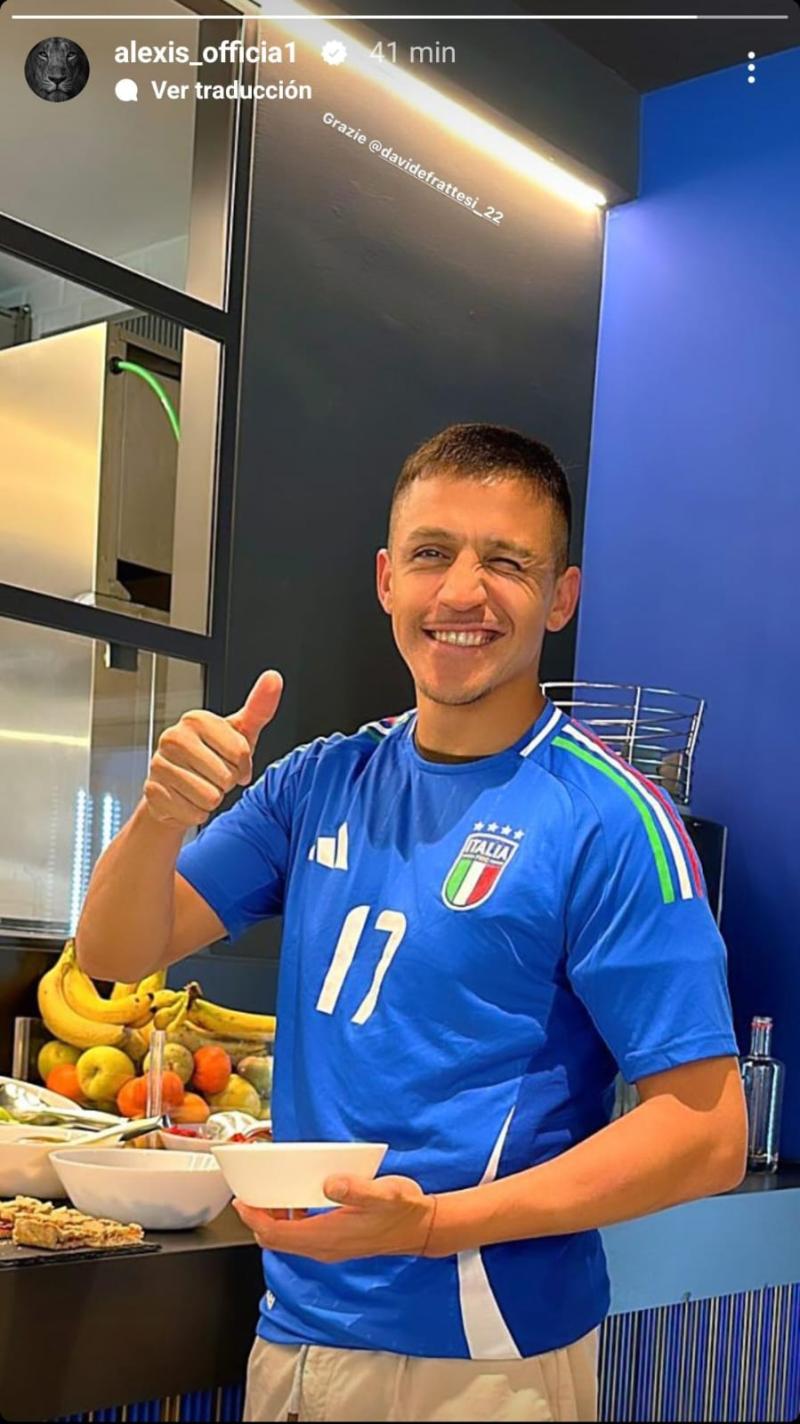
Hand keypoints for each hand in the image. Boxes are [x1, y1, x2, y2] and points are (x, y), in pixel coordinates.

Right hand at [143, 670, 283, 829]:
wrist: (177, 785)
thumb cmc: (213, 756)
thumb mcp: (240, 732)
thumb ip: (259, 707)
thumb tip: (273, 678)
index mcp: (196, 720)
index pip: (241, 752)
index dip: (243, 765)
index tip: (234, 762)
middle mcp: (173, 737)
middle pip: (225, 776)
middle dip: (226, 783)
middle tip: (214, 775)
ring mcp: (159, 764)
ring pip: (209, 797)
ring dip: (212, 799)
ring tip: (201, 785)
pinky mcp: (153, 792)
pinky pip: (193, 812)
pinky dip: (196, 812)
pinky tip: (188, 798)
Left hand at [233, 1174, 437, 1263]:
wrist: (422, 1229)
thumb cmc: (404, 1211)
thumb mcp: (385, 1194)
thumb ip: (356, 1189)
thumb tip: (329, 1184)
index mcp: (328, 1236)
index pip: (277, 1234)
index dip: (255, 1219)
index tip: (242, 1200)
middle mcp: (324, 1247)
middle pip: (276, 1240)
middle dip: (257, 1219)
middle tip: (248, 1193)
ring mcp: (329, 1247)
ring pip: (287, 1239)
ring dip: (272, 1220)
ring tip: (267, 1194)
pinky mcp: (335, 1242)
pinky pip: (300, 1235)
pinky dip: (288, 1220)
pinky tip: (295, 1199)